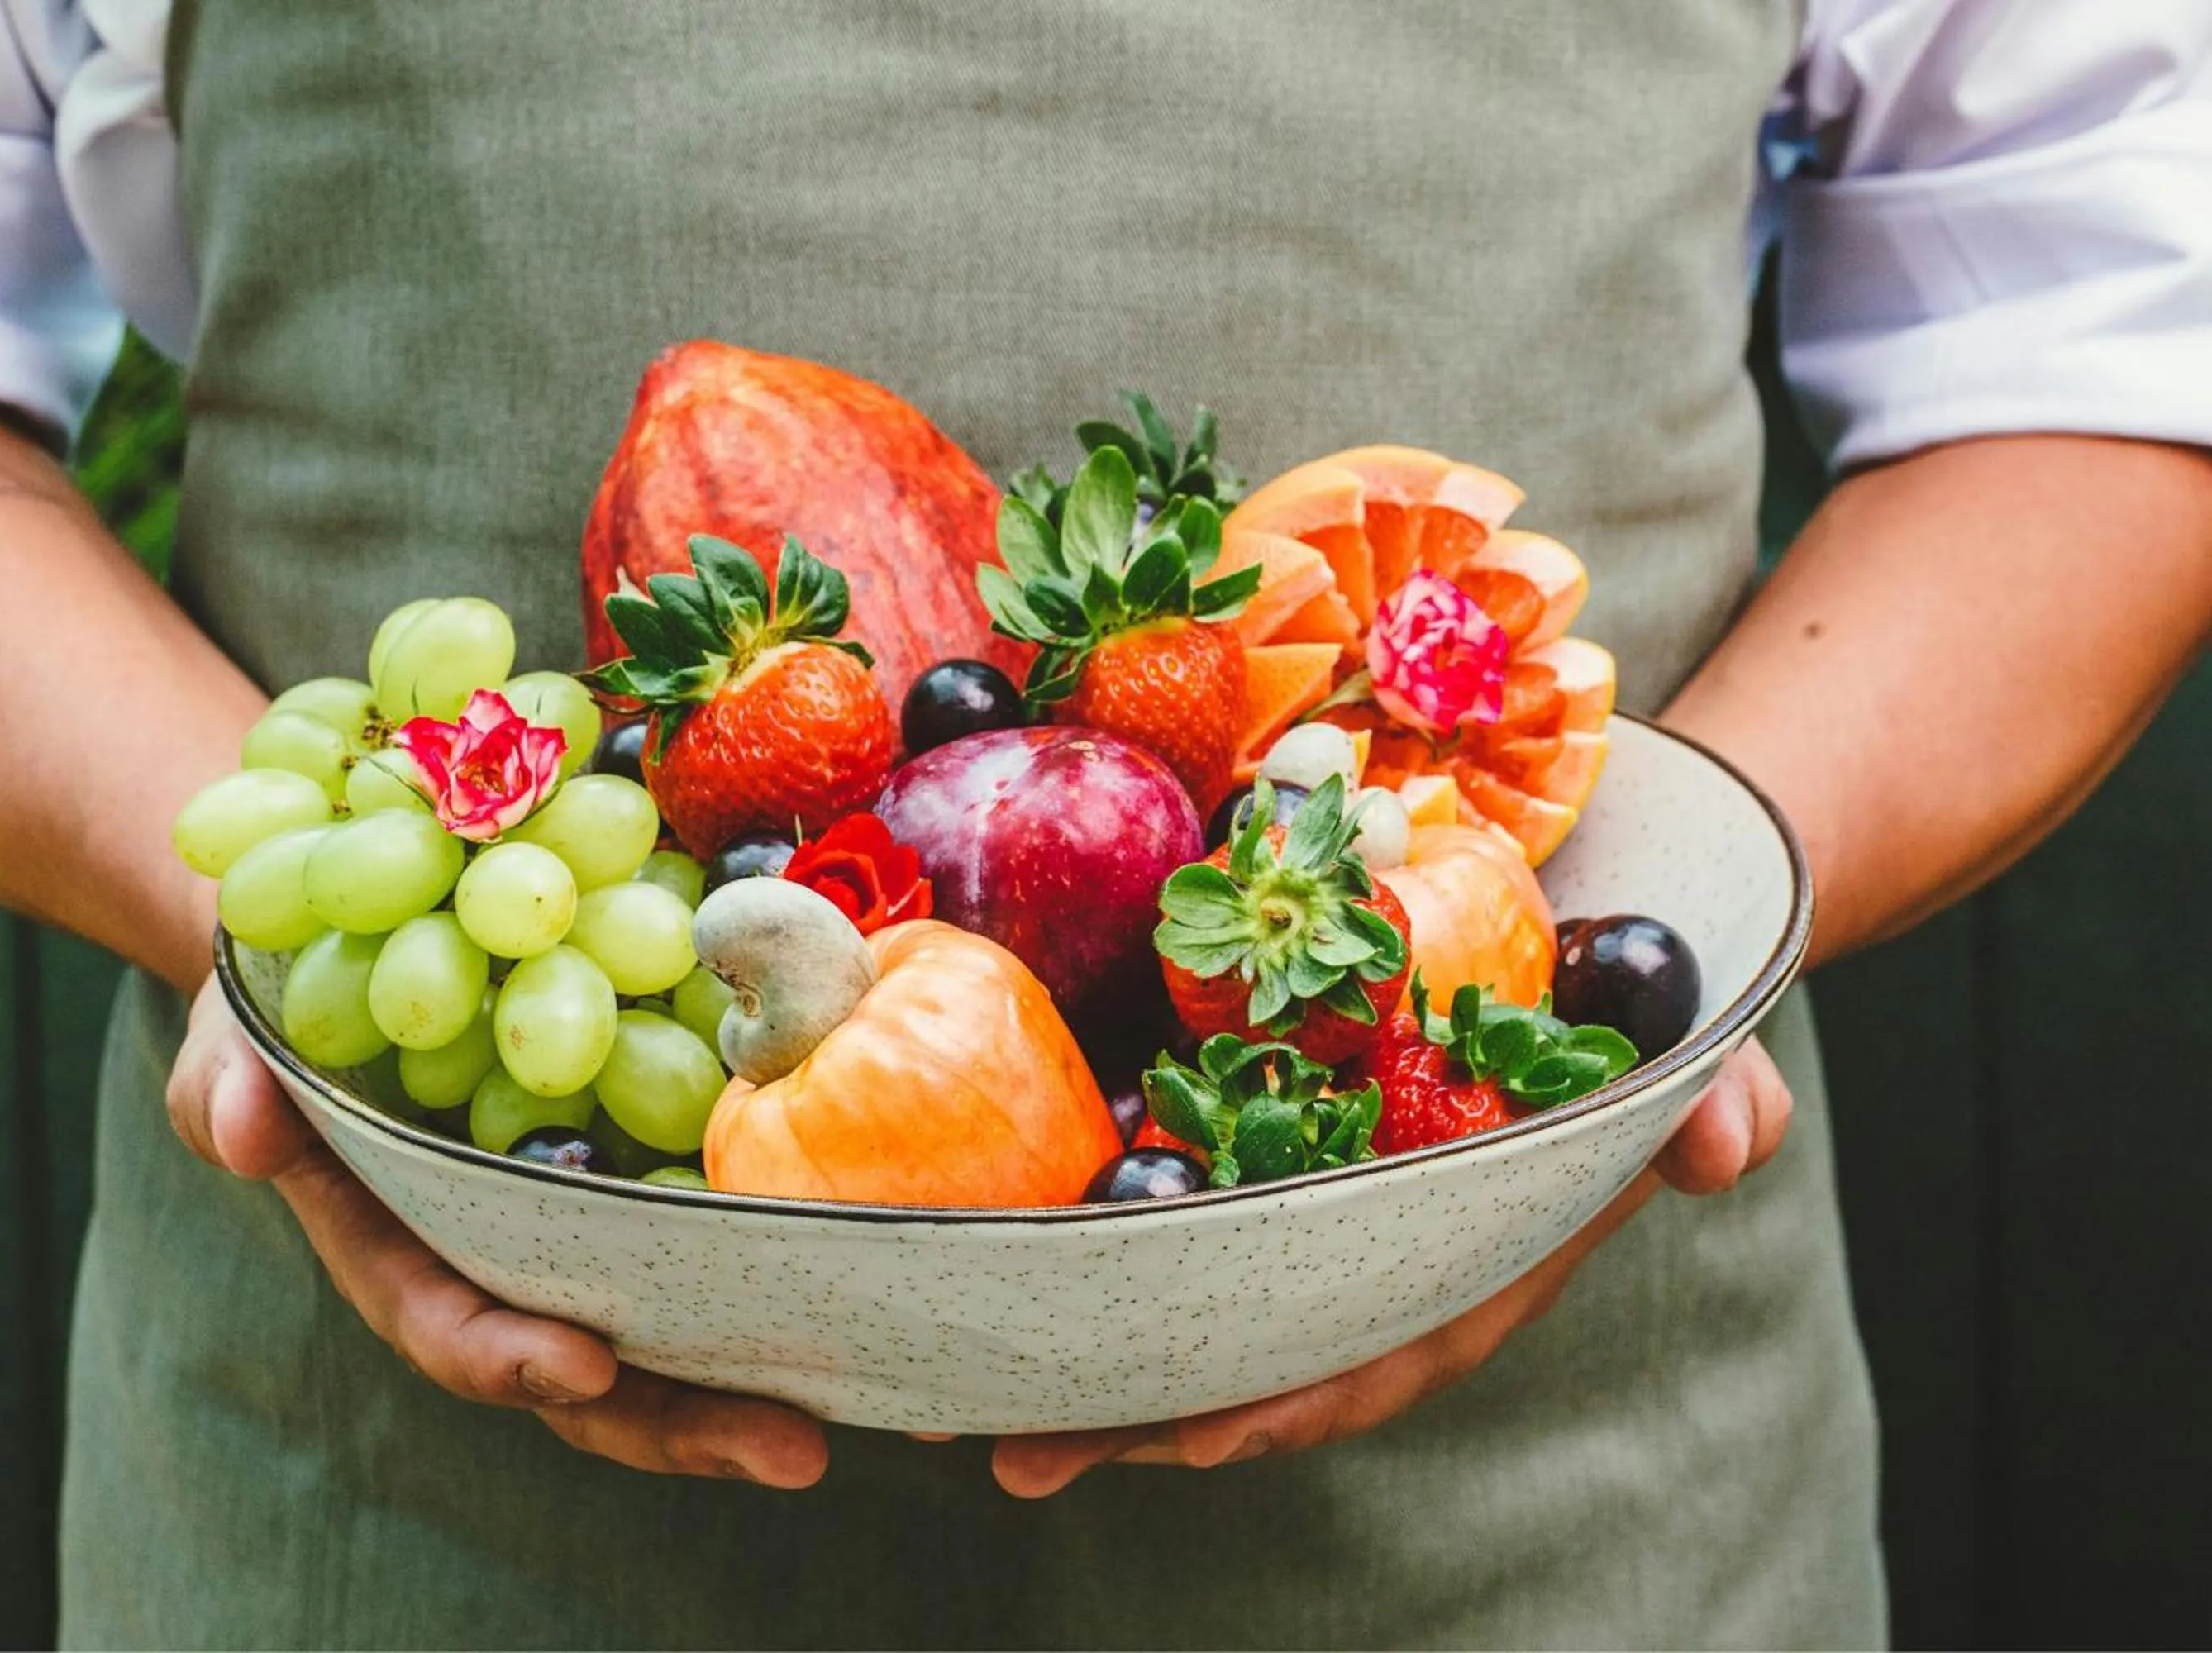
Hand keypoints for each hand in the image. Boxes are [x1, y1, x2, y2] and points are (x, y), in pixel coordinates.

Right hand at [166, 976, 828, 1487]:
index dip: (513, 1357)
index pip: (454, 1328)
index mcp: (404, 1250)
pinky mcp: (660, 1181)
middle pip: (596, 1376)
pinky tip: (887, 1293)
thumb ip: (224, 1080)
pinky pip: (726, 1248)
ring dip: (759, 1385)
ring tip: (857, 1417)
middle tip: (791, 1448)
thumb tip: (237, 1125)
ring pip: (677, 1336)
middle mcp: (507, 1267)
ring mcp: (590, 1237)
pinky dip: (795, 1282)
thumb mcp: (239, 1024)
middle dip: (683, 1422)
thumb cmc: (295, 995)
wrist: (380, 931)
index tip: (584, 1365)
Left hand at [990, 1039, 1791, 1496]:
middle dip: (1156, 1419)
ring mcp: (1318, 1228)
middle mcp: (1388, 1267)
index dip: (1300, 1398)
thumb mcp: (1690, 1045)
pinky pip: (1176, 1248)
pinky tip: (1002, 1296)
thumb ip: (1716, 1093)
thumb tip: (1733, 1139)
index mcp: (1478, 1263)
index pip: (1387, 1354)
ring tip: (978, 1417)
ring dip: (1099, 1379)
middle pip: (1266, 1367)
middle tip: (1031, 1450)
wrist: (1590, 948)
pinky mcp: (1261, 1169)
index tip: (1206, 1435)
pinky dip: (1097, 1282)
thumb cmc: (1631, 1015)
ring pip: (1204, 1327)